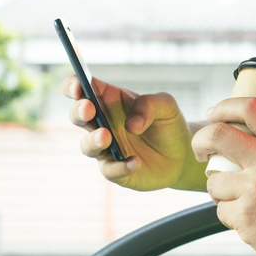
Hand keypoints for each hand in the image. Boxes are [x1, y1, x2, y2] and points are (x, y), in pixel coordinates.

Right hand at [62, 75, 206, 191]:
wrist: (182, 154)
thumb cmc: (167, 124)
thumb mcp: (165, 105)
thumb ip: (149, 104)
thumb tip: (130, 125)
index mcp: (107, 100)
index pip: (79, 88)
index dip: (72, 85)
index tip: (78, 86)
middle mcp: (101, 123)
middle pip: (77, 115)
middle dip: (78, 111)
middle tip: (89, 109)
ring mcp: (105, 148)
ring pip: (87, 145)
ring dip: (93, 140)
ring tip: (107, 136)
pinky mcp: (115, 170)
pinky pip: (109, 170)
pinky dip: (120, 167)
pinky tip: (135, 162)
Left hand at [191, 97, 255, 255]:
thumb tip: (244, 139)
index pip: (251, 108)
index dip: (225, 107)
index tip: (213, 114)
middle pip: (217, 136)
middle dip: (200, 142)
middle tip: (200, 151)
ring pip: (214, 181)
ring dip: (220, 192)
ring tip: (244, 203)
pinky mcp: (245, 216)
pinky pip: (221, 211)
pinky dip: (231, 217)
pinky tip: (254, 223)